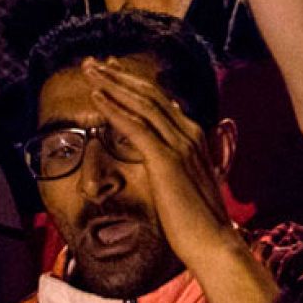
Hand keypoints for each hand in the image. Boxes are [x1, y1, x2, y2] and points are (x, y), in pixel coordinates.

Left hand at [84, 58, 235, 266]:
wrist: (212, 240)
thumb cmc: (199, 217)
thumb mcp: (191, 178)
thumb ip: (183, 155)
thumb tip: (175, 140)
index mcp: (195, 135)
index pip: (161, 100)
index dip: (135, 83)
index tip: (112, 72)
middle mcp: (190, 133)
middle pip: (150, 95)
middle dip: (120, 76)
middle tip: (95, 62)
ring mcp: (180, 145)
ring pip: (142, 104)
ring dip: (112, 85)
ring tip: (90, 71)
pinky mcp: (166, 160)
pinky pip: (136, 127)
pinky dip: (114, 109)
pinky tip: (96, 98)